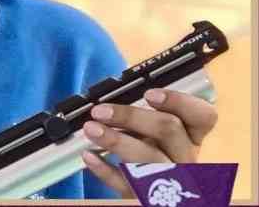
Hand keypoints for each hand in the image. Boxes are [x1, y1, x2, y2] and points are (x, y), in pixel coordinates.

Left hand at [80, 89, 217, 197]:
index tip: (150, 94)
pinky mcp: (146, 197)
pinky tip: (89, 156)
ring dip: (116, 140)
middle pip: (168, 130)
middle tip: (101, 111)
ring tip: (90, 129)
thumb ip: (144, 116)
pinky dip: (105, 169)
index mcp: (190, 137)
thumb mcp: (155, 135)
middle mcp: (185, 157)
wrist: (152, 197)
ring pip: (149, 158)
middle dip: (131, 116)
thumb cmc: (150, 155)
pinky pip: (126, 184)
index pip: (202, 116)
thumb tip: (111, 95)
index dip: (179, 101)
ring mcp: (170, 180)